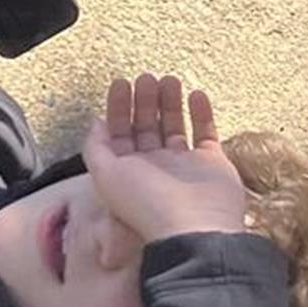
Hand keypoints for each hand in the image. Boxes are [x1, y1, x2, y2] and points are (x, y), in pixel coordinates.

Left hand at [82, 73, 247, 246]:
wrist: (195, 228)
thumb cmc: (147, 204)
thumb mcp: (106, 175)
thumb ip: (96, 147)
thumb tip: (96, 122)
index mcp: (129, 171)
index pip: (120, 133)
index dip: (118, 107)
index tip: (121, 83)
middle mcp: (156, 168)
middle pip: (147, 126)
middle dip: (145, 100)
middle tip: (146, 77)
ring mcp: (184, 165)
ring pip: (175, 126)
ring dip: (170, 102)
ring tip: (169, 79)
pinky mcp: (211, 163)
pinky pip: (205, 133)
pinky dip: (201, 113)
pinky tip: (195, 94)